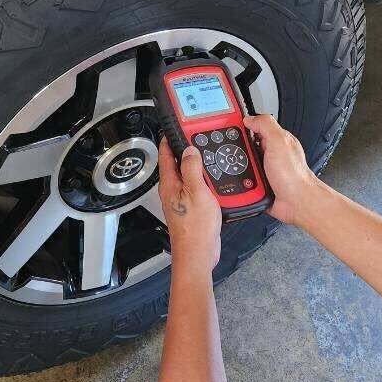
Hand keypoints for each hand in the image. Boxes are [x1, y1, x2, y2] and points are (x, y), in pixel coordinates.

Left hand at [158, 138, 221, 273]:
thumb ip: (192, 169)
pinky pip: (199, 188)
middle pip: (178, 164)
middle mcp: (173, 190)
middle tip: (197, 138)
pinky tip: (216, 180)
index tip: (176, 127)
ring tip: (209, 155)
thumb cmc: (194, 229)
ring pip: (190, 176)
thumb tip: (190, 151)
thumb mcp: (196, 192)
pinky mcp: (193, 208)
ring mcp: (183, 199)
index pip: (166, 154)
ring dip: (199, 166)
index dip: (170, 139)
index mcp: (169, 184)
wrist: (199, 253)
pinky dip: (206, 181)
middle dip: (187, 150)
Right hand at [243, 114, 318, 225]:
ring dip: (236, 169)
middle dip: (236, 151)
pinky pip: (240, 180)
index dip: (240, 127)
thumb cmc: (293, 175)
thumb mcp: (279, 142)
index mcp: (274, 140)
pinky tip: (241, 184)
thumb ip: (265, 125)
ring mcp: (261, 170)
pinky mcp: (256, 184)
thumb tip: (249, 118)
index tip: (227, 128)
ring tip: (239, 171)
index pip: (252, 128)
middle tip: (235, 155)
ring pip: (239, 165)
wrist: (296, 202)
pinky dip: (238, 183)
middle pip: (242, 147)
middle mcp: (267, 154)